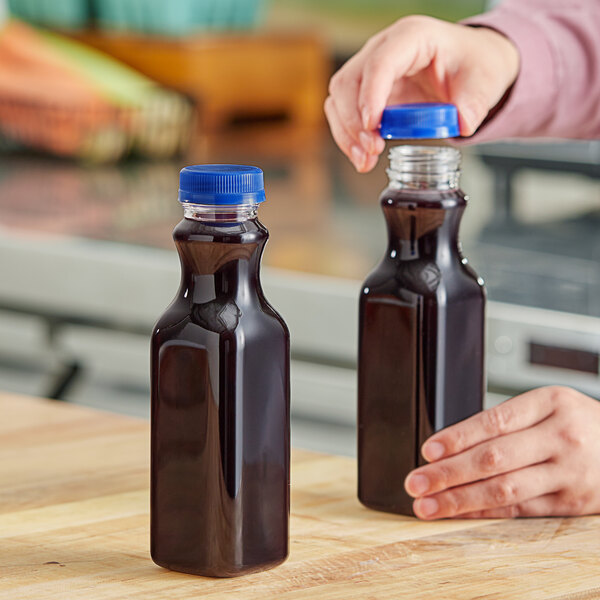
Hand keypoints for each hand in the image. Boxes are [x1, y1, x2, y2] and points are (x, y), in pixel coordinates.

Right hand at [324, 15, 519, 171]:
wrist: (470, 67)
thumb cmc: (473, 65)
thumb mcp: (485, 80)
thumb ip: (475, 103)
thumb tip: (462, 124)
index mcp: (412, 37)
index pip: (381, 61)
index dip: (371, 94)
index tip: (373, 125)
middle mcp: (383, 50)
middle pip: (349, 82)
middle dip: (353, 121)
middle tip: (372, 149)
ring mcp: (370, 72)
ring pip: (339, 99)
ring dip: (346, 134)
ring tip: (365, 160)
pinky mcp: (366, 94)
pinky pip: (344, 114)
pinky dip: (349, 139)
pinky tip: (363, 158)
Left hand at [404, 386, 599, 518]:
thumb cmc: (578, 423)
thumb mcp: (548, 406)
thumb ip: (506, 421)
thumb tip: (450, 445)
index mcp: (549, 403)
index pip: (493, 421)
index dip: (457, 438)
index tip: (428, 450)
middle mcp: (560, 437)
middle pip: (494, 458)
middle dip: (448, 473)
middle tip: (416, 482)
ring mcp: (569, 472)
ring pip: (504, 489)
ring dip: (460, 499)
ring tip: (428, 505)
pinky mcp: (572, 503)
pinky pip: (521, 510)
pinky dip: (485, 513)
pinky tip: (460, 513)